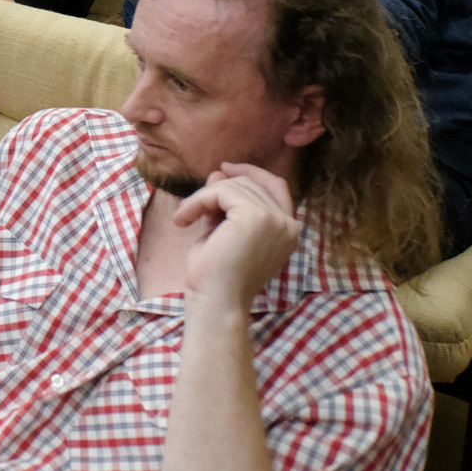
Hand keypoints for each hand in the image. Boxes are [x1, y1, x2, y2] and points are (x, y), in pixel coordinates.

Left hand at [170, 163, 301, 310]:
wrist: (215, 302)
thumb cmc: (217, 274)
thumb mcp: (224, 231)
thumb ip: (227, 204)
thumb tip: (220, 171)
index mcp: (287, 230)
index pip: (277, 186)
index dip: (252, 172)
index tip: (225, 168)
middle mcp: (288, 224)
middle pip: (251, 183)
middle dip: (217, 189)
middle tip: (192, 207)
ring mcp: (275, 219)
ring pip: (234, 185)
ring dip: (203, 197)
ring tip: (185, 218)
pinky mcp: (256, 216)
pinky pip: (221, 191)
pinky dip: (198, 200)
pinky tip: (184, 219)